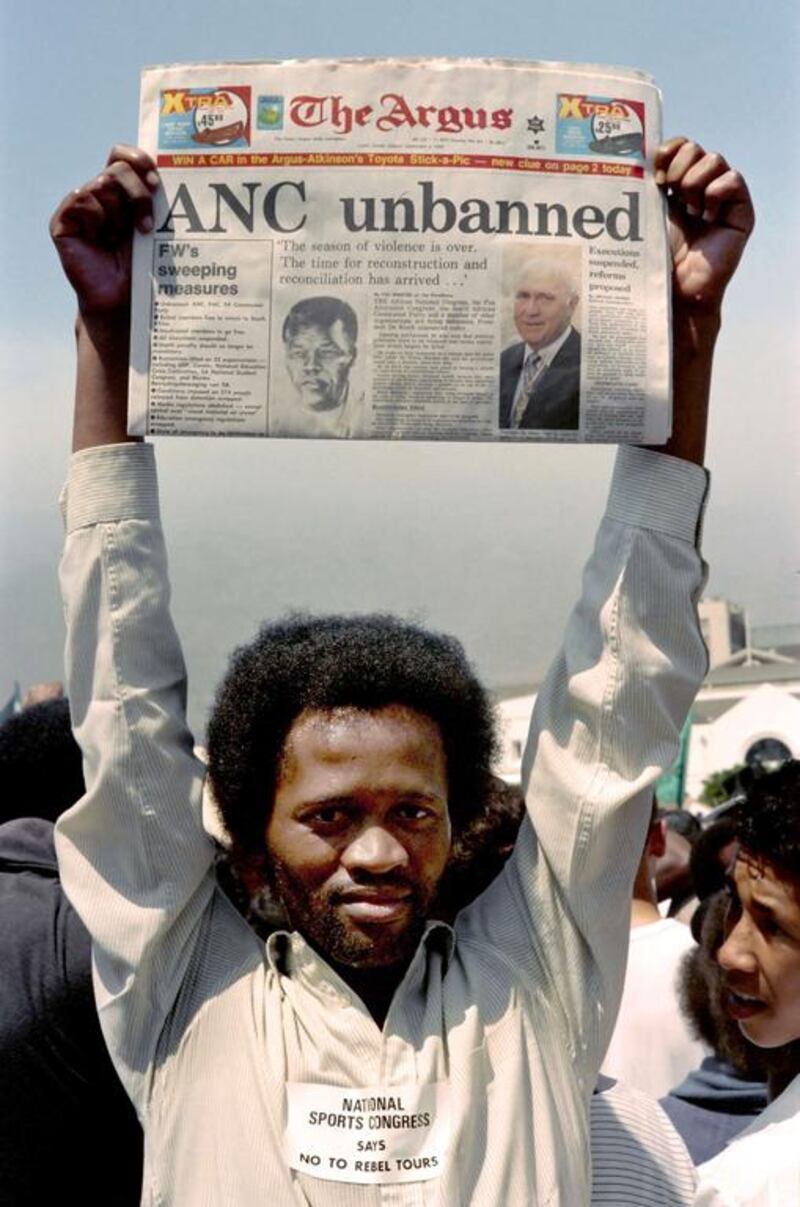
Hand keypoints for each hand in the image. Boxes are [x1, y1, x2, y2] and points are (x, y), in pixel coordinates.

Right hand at [50, 145, 159, 318]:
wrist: (121, 299)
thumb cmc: (140, 267)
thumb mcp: (152, 229)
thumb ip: (152, 200)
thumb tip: (166, 175)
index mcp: (119, 192)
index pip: (121, 155)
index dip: (138, 158)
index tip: (156, 179)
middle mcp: (98, 193)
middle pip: (118, 169)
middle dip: (138, 195)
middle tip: (147, 225)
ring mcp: (80, 205)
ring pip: (102, 184)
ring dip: (119, 216)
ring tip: (117, 240)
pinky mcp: (63, 219)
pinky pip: (82, 200)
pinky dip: (96, 219)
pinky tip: (98, 239)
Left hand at [655, 137, 753, 313]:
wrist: (675, 292)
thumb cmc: (657, 261)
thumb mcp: (646, 218)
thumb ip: (644, 189)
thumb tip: (635, 158)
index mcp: (675, 188)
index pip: (678, 147)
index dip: (668, 150)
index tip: (655, 171)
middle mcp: (699, 189)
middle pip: (695, 148)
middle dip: (679, 165)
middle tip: (671, 192)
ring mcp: (721, 199)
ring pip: (714, 159)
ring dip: (696, 182)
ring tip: (689, 212)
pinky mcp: (740, 212)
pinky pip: (733, 179)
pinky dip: (716, 193)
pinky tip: (707, 217)